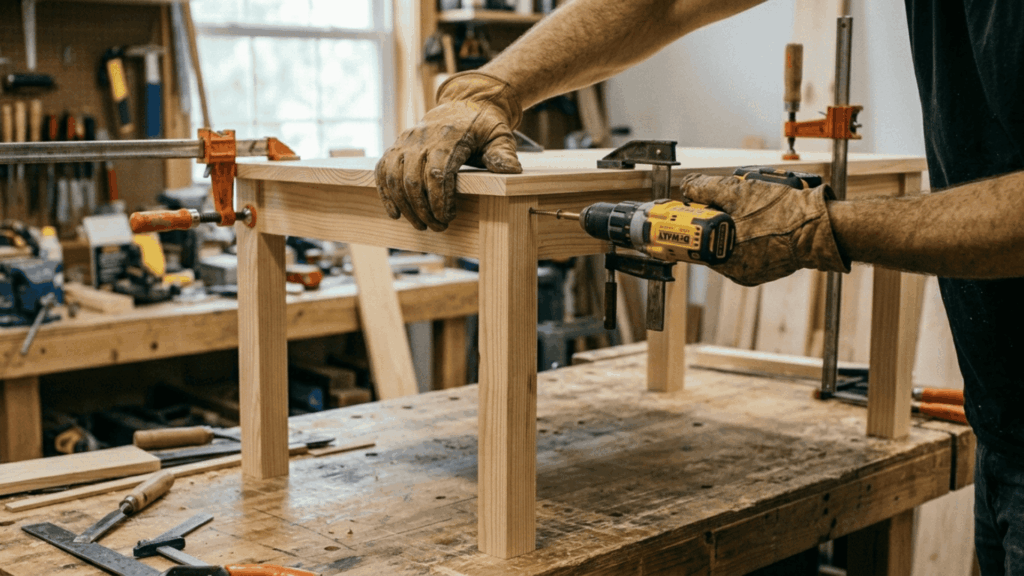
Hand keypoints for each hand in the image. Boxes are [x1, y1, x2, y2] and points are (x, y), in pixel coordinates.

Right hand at [375, 72, 523, 230]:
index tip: (448, 217)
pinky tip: (395, 213)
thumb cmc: (483, 125)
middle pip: (413, 179)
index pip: (437, 173)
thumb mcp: (500, 135)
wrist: (464, 103)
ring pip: (395, 177)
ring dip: (405, 206)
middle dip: (423, 209)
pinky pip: (383, 170)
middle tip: (437, 227)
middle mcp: (422, 138)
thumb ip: (503, 154)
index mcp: (448, 136)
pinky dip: (386, 193)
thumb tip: (511, 171)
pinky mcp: (397, 146)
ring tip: (420, 225)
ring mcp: (406, 141)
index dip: (440, 199)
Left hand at [679, 173, 849, 285]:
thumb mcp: (737, 192)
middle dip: (717, 220)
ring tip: (749, 209)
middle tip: (728, 202)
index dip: (696, 217)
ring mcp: (751, 272)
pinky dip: (750, 237)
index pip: (696, 238)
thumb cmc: (782, 211)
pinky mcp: (766, 270)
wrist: (819, 226)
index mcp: (723, 257)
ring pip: (731, 245)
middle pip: (712, 241)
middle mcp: (735, 270)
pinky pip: (748, 251)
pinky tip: (760, 221)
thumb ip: (706, 188)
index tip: (699, 204)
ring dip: (734, 227)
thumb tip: (688, 185)